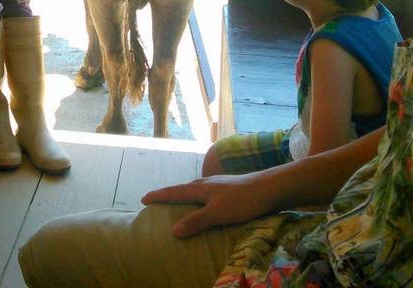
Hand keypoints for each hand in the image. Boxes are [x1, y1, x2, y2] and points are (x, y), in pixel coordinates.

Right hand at [142, 171, 278, 238]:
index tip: (144, 198)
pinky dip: (198, 198)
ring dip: (184, 196)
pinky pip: (206, 192)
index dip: (158, 195)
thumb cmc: (242, 201)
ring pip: (195, 189)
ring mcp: (218, 184)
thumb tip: (173, 230)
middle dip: (169, 195)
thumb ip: (196, 221)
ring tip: (180, 202)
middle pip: (182, 188)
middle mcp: (206, 182)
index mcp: (199, 187)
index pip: (173, 191)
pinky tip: (206, 203)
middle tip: (158, 201)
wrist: (269, 188)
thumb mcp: (217, 214)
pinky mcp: (229, 188)